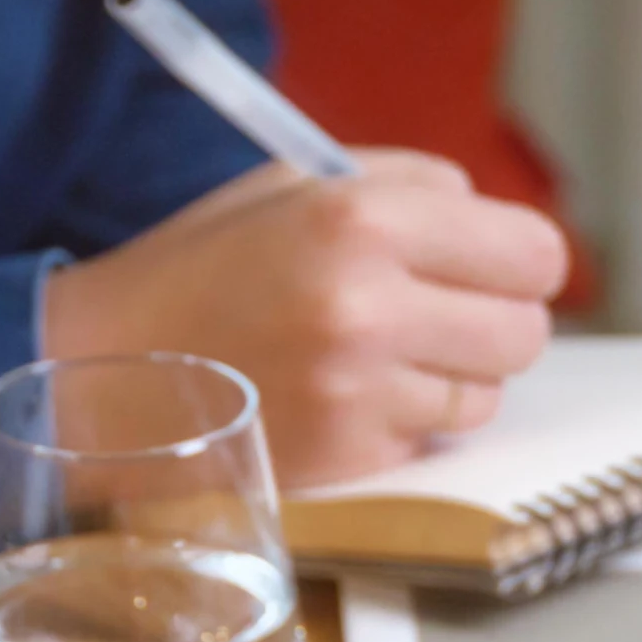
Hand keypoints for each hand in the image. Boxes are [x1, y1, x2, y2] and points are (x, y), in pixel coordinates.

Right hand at [39, 152, 568, 488]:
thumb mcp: (297, 185)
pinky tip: (346, 395)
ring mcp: (360, 390)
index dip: (521, 262)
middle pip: (526, 332)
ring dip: (453, 378)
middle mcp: (371, 305)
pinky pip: (429, 439)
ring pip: (486, 395)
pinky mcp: (347, 456)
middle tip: (444, 315)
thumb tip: (491, 218)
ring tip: (382, 355)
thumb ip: (409, 186)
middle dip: (496, 323)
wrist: (108, 369)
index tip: (496, 267)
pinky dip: (404, 422)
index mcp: (365, 219)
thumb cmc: (206, 266)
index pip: (533, 253)